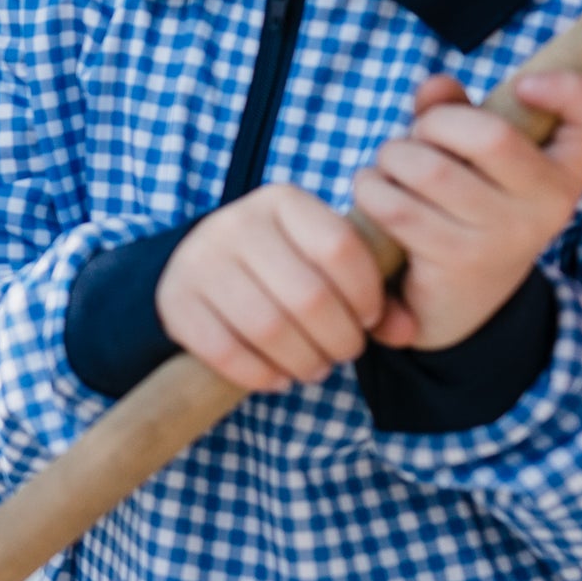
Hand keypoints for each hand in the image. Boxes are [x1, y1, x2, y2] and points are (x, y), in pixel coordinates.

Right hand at [157, 181, 390, 393]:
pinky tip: (277, 378)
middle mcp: (236, 222)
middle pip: (308, 295)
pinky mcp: (175, 300)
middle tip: (344, 354)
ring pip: (267, 328)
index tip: (369, 319)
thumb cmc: (280, 267)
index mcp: (283, 201)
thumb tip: (406, 330)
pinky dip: (259, 375)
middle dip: (338, 339)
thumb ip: (374, 293)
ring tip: (315, 369)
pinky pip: (224, 350)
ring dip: (303, 362)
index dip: (366, 294)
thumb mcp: (325, 264)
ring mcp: (200, 260)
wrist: (199, 266)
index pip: (340, 247)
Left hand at [350, 69, 581, 348]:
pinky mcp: (461, 259)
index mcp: (566, 167)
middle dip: (434, 124)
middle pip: (490, 136)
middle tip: (416, 137)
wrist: (459, 298)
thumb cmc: (466, 204)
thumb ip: (454, 110)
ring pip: (433, 172)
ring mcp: (509, 234)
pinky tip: (374, 189)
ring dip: (393, 157)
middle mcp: (549, 202)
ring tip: (389, 165)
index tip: (525, 85)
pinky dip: (373, 189)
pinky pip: (401, 210)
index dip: (572, 90)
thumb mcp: (471, 155)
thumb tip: (435, 87)